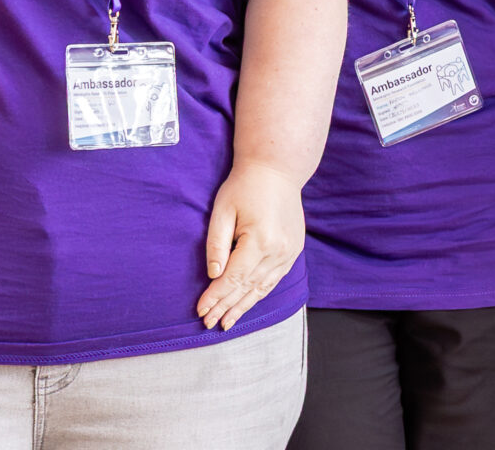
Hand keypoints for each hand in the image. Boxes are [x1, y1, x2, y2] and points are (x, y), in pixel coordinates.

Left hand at [197, 163, 304, 331]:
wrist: (278, 169)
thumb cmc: (246, 186)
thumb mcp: (223, 210)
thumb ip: (217, 244)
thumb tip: (213, 275)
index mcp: (260, 240)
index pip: (233, 278)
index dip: (215, 297)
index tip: (200, 310)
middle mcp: (279, 250)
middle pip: (248, 288)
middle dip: (226, 307)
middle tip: (209, 323)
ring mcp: (290, 252)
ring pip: (263, 288)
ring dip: (244, 306)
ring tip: (227, 322)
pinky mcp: (293, 250)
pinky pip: (274, 279)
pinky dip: (260, 293)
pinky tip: (248, 303)